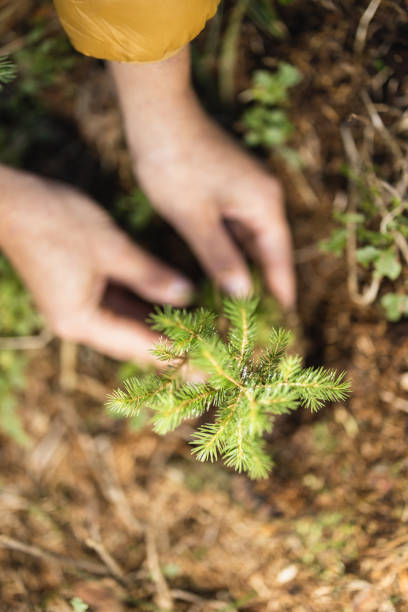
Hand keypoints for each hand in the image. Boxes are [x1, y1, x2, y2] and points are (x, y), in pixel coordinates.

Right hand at [0, 166, 192, 362]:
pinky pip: (118, 307)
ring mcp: (78, 308)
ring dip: (160, 330)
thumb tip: (187, 294)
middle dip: (171, 349)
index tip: (209, 369)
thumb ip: (150, 275)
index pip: (139, 345)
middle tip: (210, 362)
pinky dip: (144, 309)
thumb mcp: (111, 247)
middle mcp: (79, 323)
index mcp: (82, 321)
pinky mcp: (79, 292)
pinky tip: (171, 309)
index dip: (176, 356)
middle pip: (133, 342)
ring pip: (128, 325)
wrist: (8, 202)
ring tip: (198, 339)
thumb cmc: (56, 221)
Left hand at [135, 111, 294, 304]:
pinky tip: (221, 265)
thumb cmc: (174, 164)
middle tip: (260, 314)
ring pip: (250, 235)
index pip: (278, 254)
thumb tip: (242, 291)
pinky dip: (231, 245)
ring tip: (241, 297)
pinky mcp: (228, 182)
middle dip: (263, 278)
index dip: (281, 285)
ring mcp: (245, 186)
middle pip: (268, 245)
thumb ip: (220, 257)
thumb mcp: (195, 219)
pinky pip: (236, 222)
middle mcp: (262, 194)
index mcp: (263, 202)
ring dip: (245, 262)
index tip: (287, 312)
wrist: (158, 113)